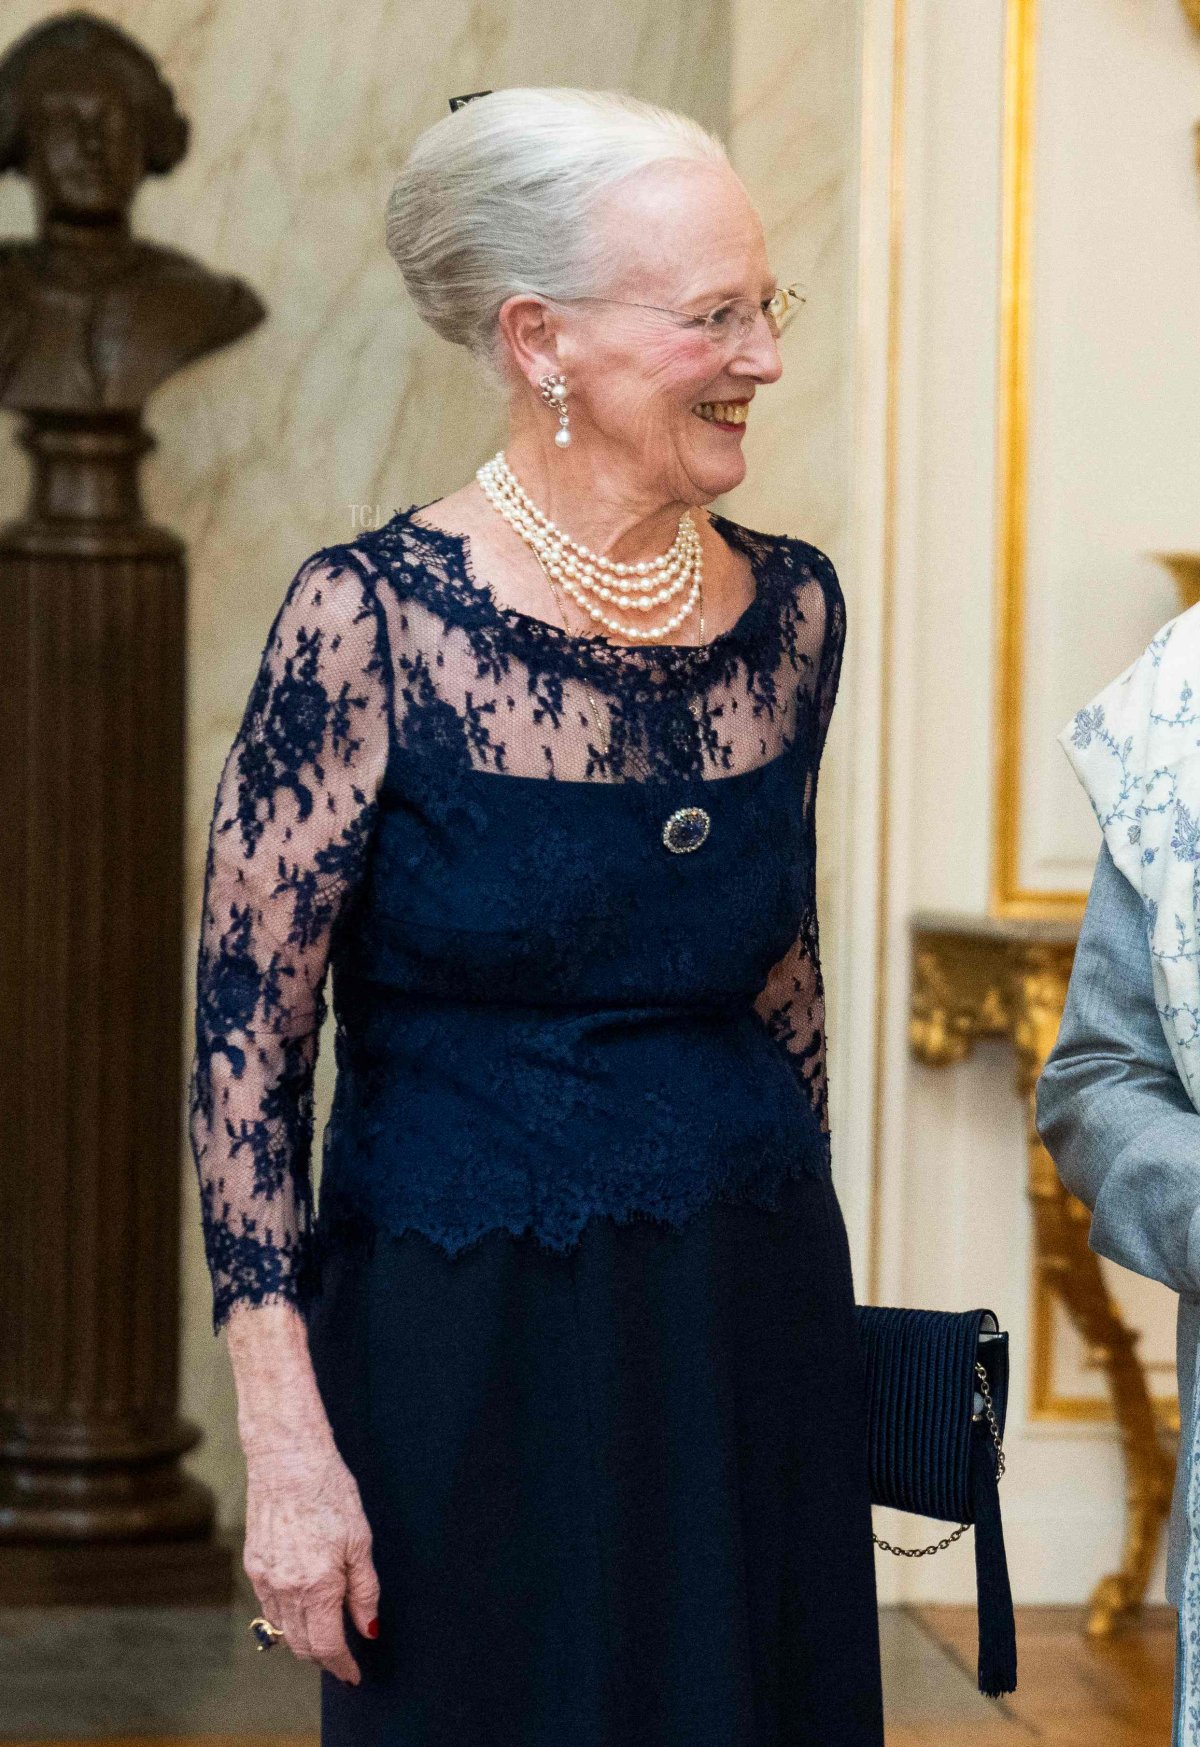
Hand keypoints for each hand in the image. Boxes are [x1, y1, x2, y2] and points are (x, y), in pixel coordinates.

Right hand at [242, 1438, 379, 1685]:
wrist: (287, 1459)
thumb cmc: (330, 1492)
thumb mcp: (360, 1540)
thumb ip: (364, 1590)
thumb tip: (368, 1629)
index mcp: (317, 1585)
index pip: (327, 1645)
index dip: (342, 1665)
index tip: (353, 1675)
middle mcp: (286, 1589)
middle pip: (302, 1645)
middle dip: (324, 1657)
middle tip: (343, 1658)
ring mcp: (265, 1578)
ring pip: (283, 1630)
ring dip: (304, 1639)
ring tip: (326, 1634)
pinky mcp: (253, 1564)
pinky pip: (269, 1607)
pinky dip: (286, 1617)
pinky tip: (303, 1606)